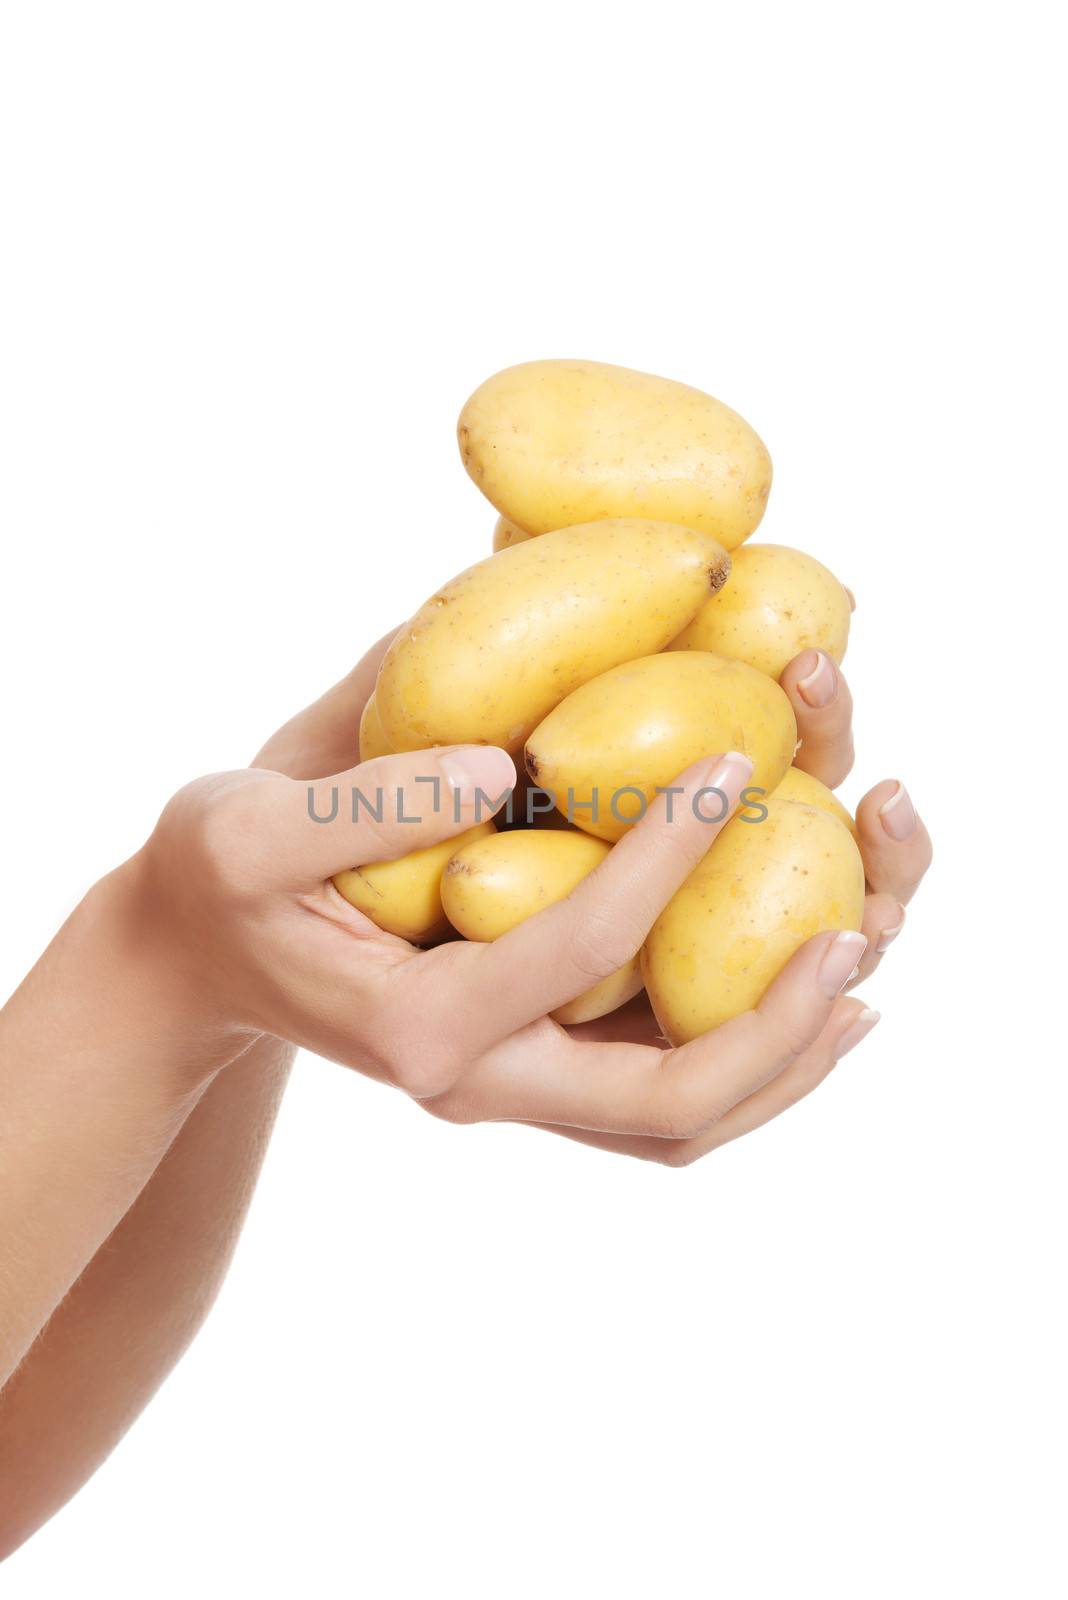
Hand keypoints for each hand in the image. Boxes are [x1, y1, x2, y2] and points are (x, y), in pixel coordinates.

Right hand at [129, 630, 928, 1164]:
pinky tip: (794, 982)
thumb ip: (365, 803)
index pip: (574, 951)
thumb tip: (504, 763)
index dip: (666, 857)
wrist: (200, 959)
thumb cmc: (217, 882)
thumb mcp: (244, 828)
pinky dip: (741, 1052)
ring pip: (675, 1122)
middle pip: (663, 1106)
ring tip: (860, 969)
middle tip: (855, 940)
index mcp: (417, 1028)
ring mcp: (508, 1090)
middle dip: (775, 1031)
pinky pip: (656, 1093)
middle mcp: (477, 1084)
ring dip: (781, 1060)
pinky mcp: (528, 1070)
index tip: (735, 763)